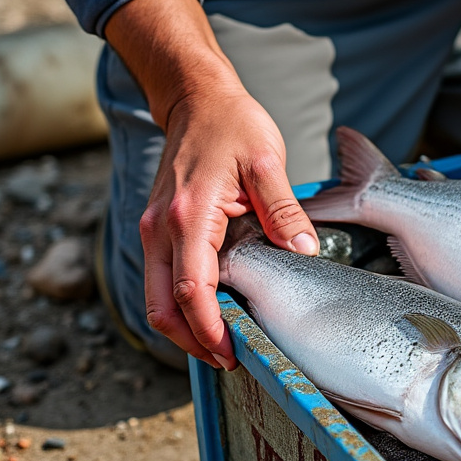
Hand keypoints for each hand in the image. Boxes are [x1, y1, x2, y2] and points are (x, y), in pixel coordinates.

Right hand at [140, 87, 318, 369]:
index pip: (192, 292)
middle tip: (230, 361)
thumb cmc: (234, 125)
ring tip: (223, 344)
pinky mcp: (157, 229)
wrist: (196, 99)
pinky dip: (180, 305)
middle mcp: (161, 228)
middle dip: (192, 342)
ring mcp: (153, 229)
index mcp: (189, 216)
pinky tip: (213, 311)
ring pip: (156, 299)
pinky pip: (161, 280)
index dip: (210, 331)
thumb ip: (285, 210)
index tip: (234, 354)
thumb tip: (306, 252)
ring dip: (184, 328)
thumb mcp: (268, 161)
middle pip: (162, 308)